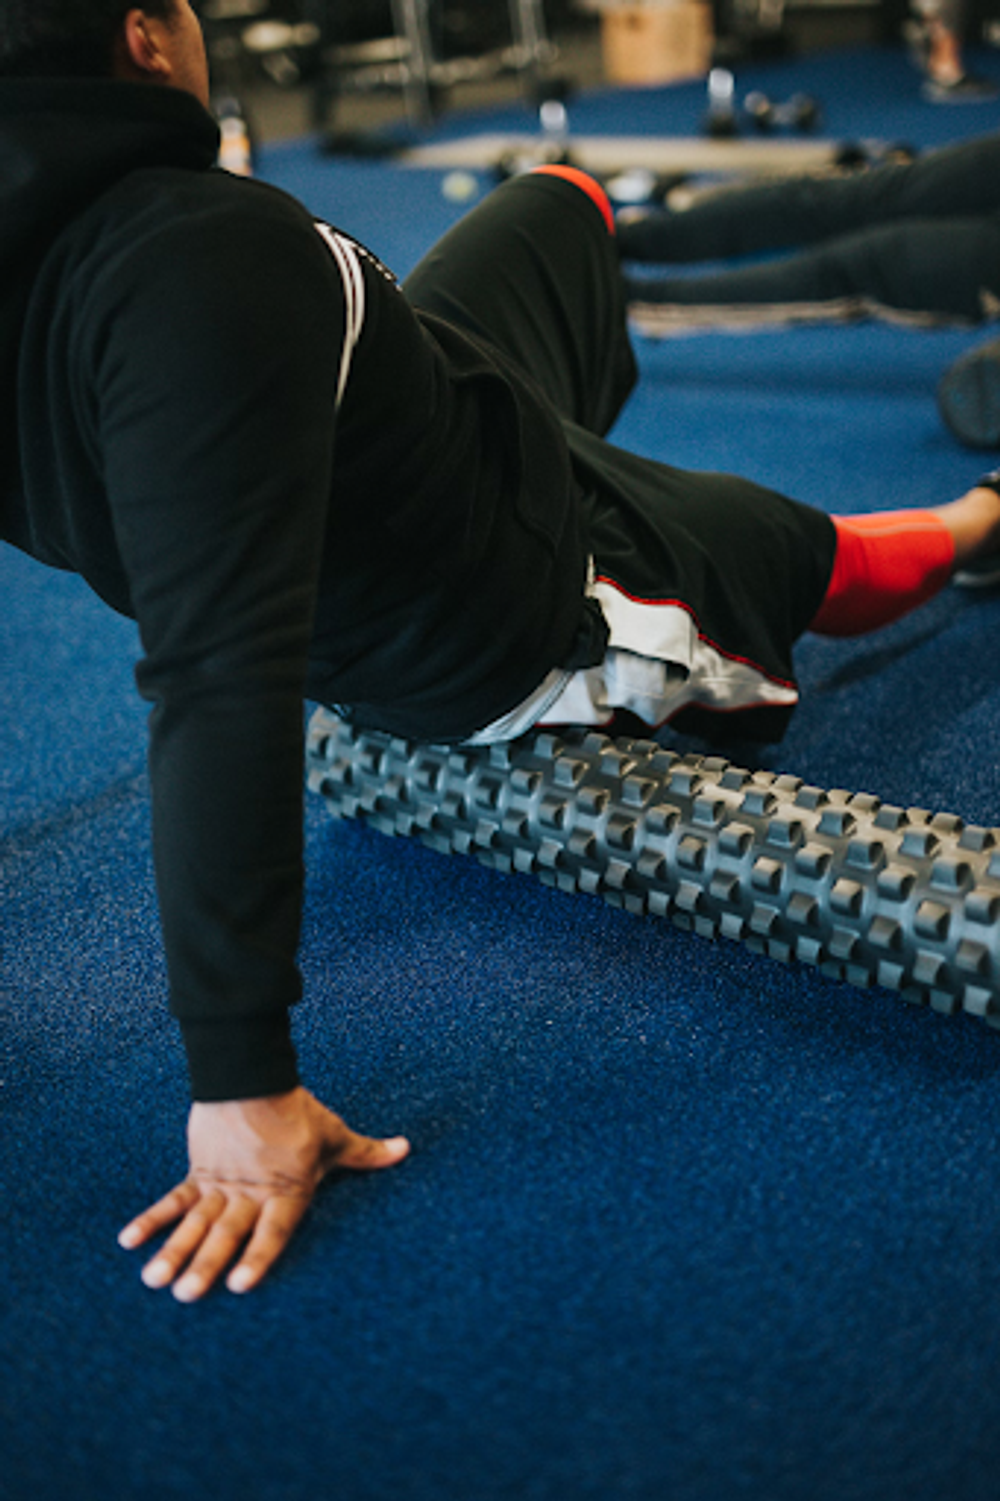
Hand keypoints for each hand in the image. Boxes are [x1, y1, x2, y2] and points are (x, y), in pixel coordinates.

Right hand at [118, 1087, 408, 1300]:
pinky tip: (129, 1241)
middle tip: (187, 1294)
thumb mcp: (336, 1135)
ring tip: (153, 1281)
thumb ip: (366, 1153)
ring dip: (173, 1250)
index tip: (241, 1284)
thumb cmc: (299, 1111)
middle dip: (205, 1264)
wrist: (253, 1074)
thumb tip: (405, 1150)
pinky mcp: (198, 1172)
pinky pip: (173, 1200)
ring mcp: (220, 1183)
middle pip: (225, 1233)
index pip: (272, 1230)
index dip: (258, 1256)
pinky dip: (152, 1219)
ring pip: (195, 1222)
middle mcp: (249, 1192)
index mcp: (285, 1190)